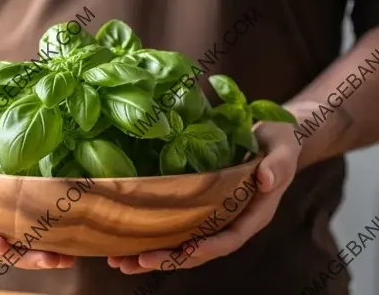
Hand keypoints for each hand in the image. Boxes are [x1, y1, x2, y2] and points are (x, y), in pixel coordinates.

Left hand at [107, 121, 300, 273]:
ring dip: (152, 256)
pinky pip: (175, 228)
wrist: (271, 140)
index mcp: (252, 216)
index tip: (181, 252)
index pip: (228, 240)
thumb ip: (278, 164)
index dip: (205, 249)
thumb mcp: (283, 148)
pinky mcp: (198, 209)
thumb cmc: (279, 143)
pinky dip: (151, 236)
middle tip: (133, 262)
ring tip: (120, 262)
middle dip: (167, 260)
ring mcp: (213, 219)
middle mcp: (230, 223)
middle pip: (198, 251)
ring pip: (182, 245)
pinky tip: (125, 240)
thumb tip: (266, 179)